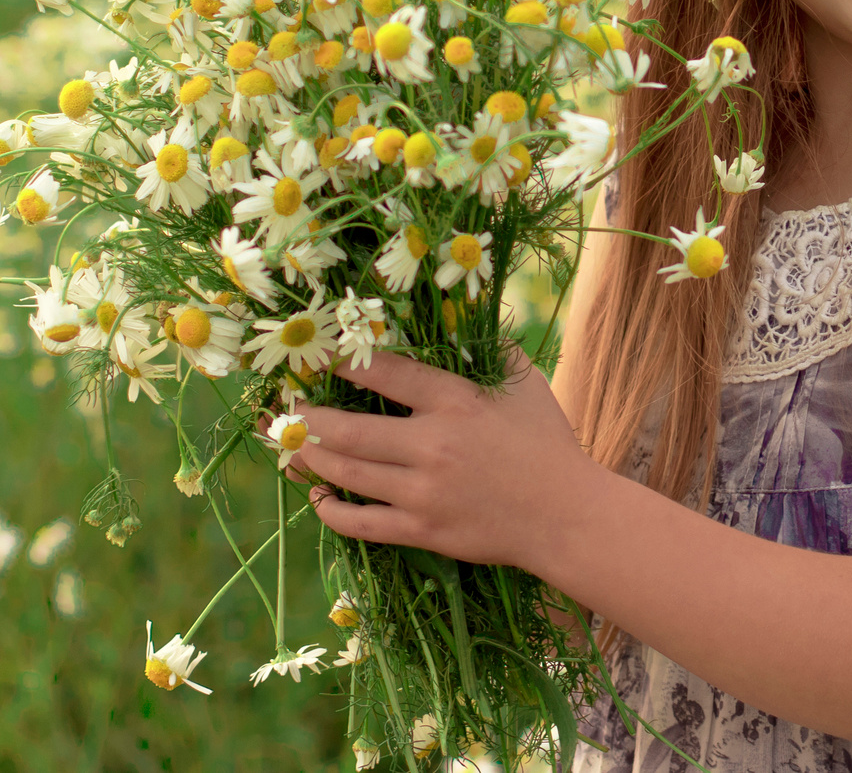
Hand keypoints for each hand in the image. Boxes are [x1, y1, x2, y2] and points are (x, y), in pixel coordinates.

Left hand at [285, 344, 594, 570]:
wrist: (564, 516)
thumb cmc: (546, 445)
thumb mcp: (526, 386)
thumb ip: (494, 350)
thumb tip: (463, 320)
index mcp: (457, 402)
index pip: (388, 375)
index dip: (348, 364)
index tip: (323, 357)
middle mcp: (433, 445)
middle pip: (350, 431)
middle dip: (309, 419)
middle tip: (288, 411)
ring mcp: (423, 492)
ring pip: (348, 474)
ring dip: (312, 458)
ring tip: (293, 446)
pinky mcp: (422, 530)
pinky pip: (360, 523)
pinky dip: (330, 511)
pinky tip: (318, 497)